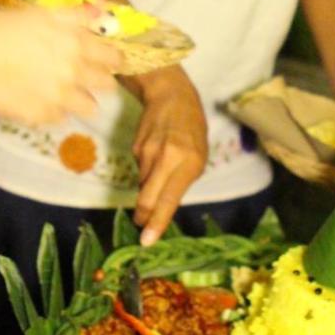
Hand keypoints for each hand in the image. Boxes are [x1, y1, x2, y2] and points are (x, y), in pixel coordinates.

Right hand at [0, 4, 121, 125]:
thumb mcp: (39, 12)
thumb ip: (75, 14)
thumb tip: (103, 11)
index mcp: (76, 43)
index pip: (113, 57)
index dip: (113, 58)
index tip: (109, 59)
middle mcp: (74, 72)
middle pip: (107, 84)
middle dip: (101, 79)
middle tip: (86, 74)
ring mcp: (59, 98)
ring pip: (90, 107)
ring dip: (83, 99)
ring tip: (66, 91)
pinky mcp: (42, 116)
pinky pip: (61, 118)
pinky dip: (56, 110)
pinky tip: (42, 99)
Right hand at [130, 69, 208, 245]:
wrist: (171, 95)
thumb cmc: (192, 127)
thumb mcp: (199, 155)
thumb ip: (183, 180)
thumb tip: (165, 204)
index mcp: (189, 162)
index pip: (170, 198)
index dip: (158, 221)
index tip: (147, 240)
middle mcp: (167, 158)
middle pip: (147, 197)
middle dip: (143, 216)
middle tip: (142, 224)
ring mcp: (148, 152)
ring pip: (143, 184)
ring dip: (148, 189)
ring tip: (160, 173)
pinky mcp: (136, 147)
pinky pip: (139, 169)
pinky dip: (146, 171)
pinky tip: (154, 156)